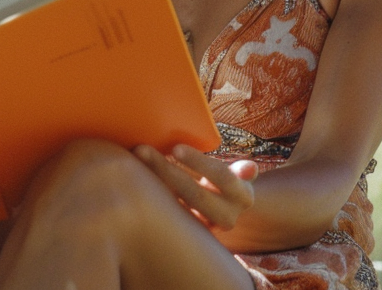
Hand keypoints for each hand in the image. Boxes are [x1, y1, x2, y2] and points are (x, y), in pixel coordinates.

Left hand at [133, 144, 257, 229]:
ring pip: (176, 205)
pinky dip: (149, 195)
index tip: (175, 147)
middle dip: (167, 170)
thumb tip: (250, 169)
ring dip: (153, 182)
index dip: (198, 162)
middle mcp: (227, 217)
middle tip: (142, 150)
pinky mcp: (188, 233)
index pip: (221, 176)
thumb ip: (241, 171)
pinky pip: (166, 214)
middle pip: (194, 193)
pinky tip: (130, 180)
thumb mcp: (237, 178)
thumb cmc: (224, 185)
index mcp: (243, 197)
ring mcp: (206, 227)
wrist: (224, 215)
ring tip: (132, 160)